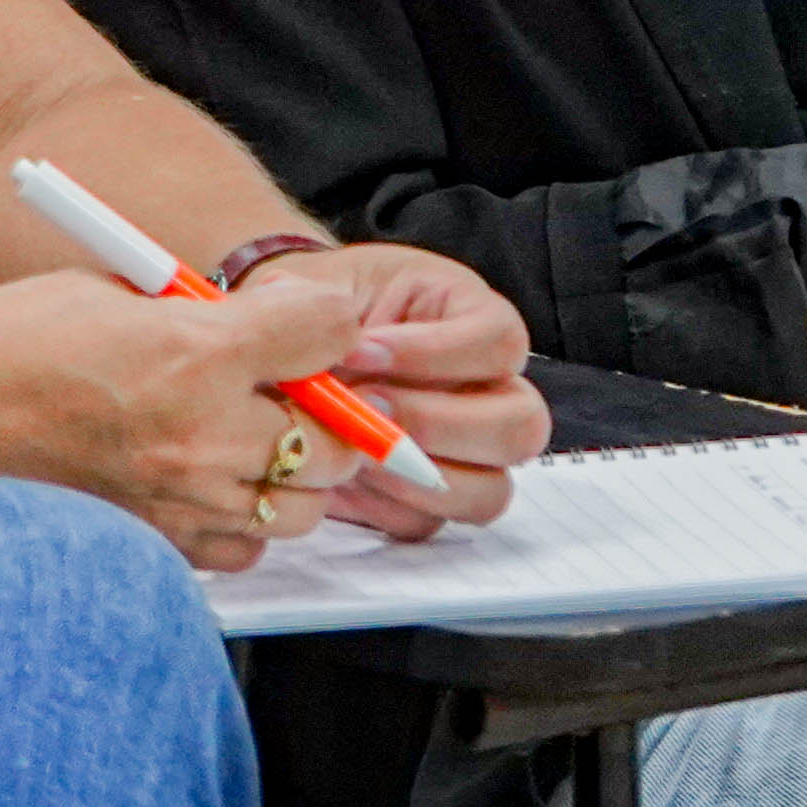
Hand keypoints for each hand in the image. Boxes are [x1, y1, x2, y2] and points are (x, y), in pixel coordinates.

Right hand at [0, 263, 512, 571]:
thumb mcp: (111, 291)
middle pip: (336, 437)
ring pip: (300, 508)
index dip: (330, 322)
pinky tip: (192, 485)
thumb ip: (202, 313)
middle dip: (324, 411)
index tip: (320, 323)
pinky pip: (240, 550)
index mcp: (191, 352)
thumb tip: (267, 321)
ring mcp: (179, 507)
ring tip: (230, 439)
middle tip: (281, 385)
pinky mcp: (155, 552)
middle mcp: (198, 438)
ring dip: (286, 474)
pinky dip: (236, 523)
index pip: (324, 332)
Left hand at [229, 240, 547, 540]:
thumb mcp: (311, 284)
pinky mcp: (426, 501)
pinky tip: (338, 477)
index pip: (500, 341)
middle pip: (520, 425)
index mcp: (472, 319)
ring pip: (489, 491)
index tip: (360, 350)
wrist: (286, 359)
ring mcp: (465, 454)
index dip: (437, 352)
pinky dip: (381, 506)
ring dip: (416, 477)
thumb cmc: (311, 310)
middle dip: (440, 424)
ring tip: (350, 452)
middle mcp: (487, 391)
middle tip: (366, 409)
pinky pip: (427, 523)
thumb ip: (312, 299)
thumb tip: (318, 329)